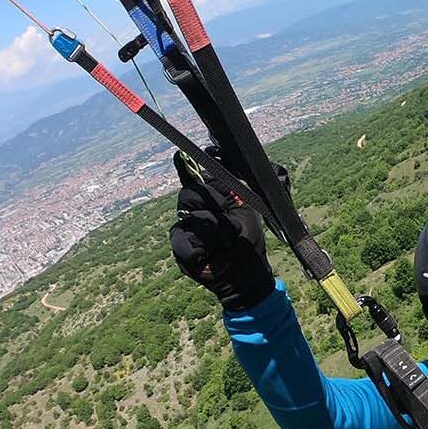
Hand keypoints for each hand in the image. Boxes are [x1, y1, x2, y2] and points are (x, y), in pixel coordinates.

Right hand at [169, 151, 275, 310]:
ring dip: (214, 230)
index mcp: (211, 200)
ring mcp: (185, 229)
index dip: (186, 166)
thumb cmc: (247, 242)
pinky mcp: (180, 248)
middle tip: (228, 217)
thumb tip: (216, 164)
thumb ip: (230, 189)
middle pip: (190, 194)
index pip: (195, 178)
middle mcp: (195, 211)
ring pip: (190, 217)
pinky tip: (209, 254)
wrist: (245, 274)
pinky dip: (200, 248)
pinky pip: (183, 239)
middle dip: (211, 201)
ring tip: (226, 242)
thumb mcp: (244, 211)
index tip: (180, 154)